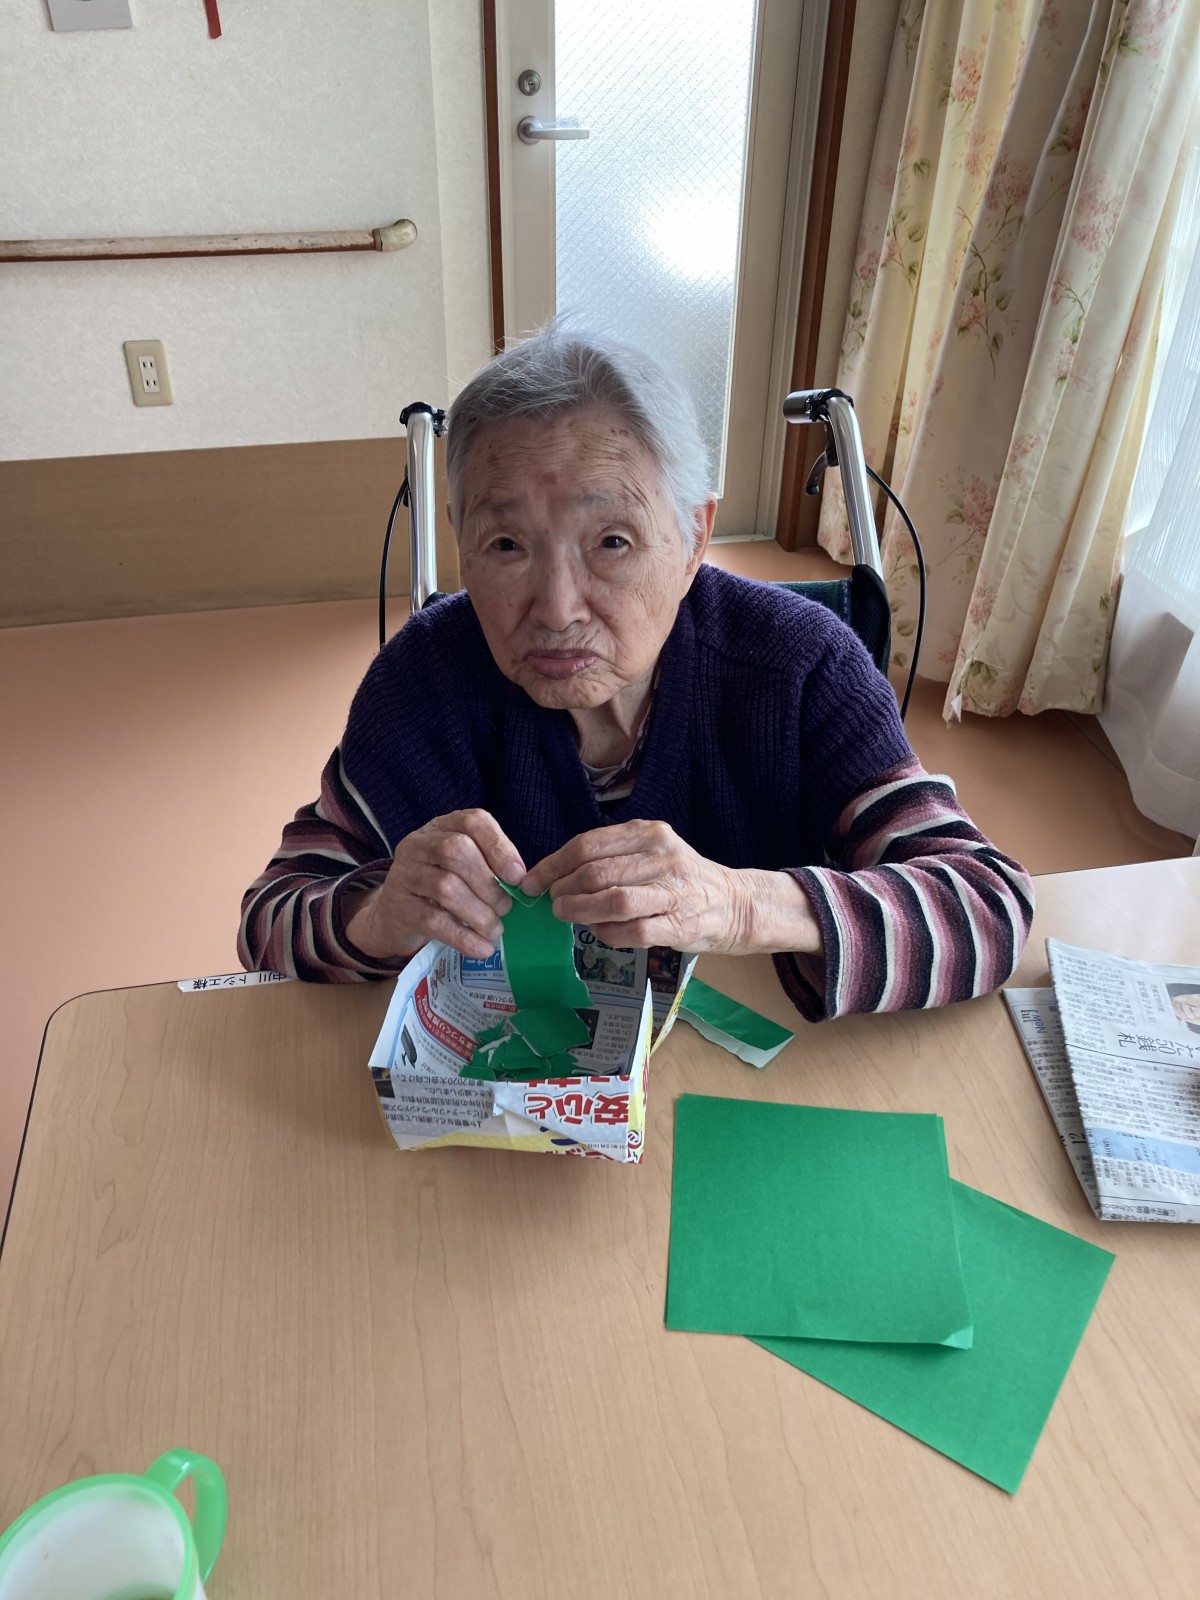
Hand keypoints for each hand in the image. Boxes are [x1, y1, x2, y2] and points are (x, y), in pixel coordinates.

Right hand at [344, 809, 525, 961]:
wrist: (394, 915)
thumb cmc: (439, 888)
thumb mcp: (463, 868)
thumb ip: (490, 867)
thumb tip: (524, 883)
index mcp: (442, 827)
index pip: (473, 821)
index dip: (499, 847)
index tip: (518, 876)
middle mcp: (419, 844)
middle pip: (456, 851)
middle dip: (489, 883)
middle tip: (506, 908)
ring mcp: (405, 874)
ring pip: (446, 887)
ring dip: (479, 913)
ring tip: (495, 930)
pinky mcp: (398, 907)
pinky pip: (433, 921)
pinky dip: (463, 937)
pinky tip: (481, 948)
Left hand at [521, 820, 822, 955]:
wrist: (734, 903)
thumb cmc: (682, 879)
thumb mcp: (651, 851)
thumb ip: (613, 856)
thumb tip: (557, 873)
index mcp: (649, 833)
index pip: (588, 845)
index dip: (553, 864)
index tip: (533, 880)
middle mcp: (661, 857)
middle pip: (596, 872)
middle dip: (562, 890)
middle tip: (550, 902)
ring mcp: (673, 892)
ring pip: (613, 901)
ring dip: (580, 911)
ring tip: (565, 915)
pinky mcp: (680, 925)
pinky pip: (632, 932)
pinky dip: (607, 934)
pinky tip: (598, 933)